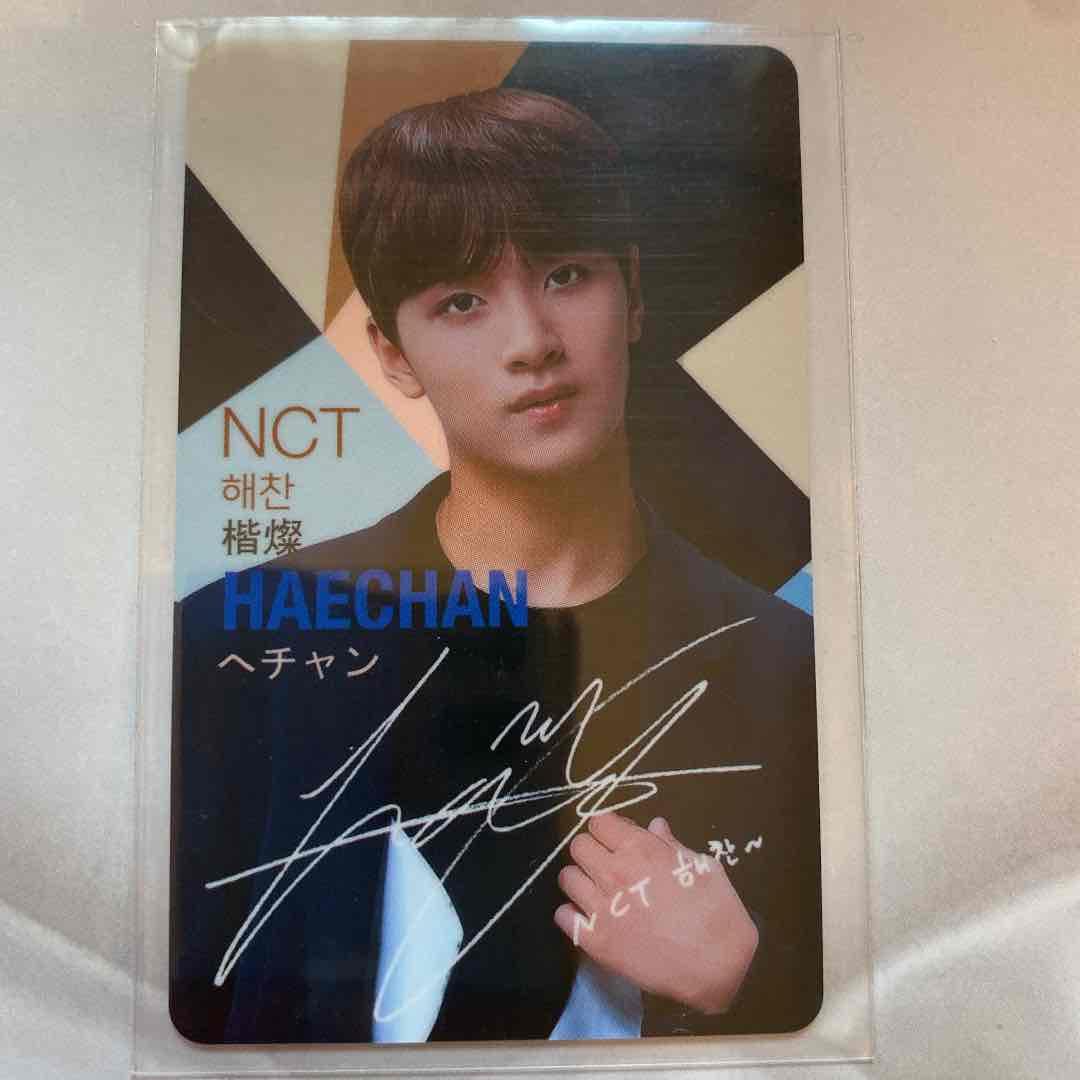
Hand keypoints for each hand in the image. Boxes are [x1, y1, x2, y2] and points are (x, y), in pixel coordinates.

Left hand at [554, 811, 758, 1014]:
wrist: (717, 967)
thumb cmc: (718, 912)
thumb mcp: (703, 868)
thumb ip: (672, 845)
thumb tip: (655, 826)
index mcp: (640, 850)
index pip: (599, 822)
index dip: (607, 829)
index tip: (617, 839)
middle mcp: (614, 872)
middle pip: (578, 845)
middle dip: (591, 849)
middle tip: (607, 863)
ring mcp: (601, 907)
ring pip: (566, 877)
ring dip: (581, 880)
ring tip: (597, 891)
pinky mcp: (595, 941)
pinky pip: (563, 916)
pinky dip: (573, 915)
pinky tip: (590, 919)